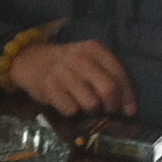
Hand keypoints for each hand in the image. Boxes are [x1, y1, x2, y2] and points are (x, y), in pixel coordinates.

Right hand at [8, 38, 136, 116]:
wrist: (32, 60)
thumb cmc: (68, 64)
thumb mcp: (89, 59)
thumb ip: (108, 75)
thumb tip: (128, 106)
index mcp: (94, 49)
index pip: (119, 74)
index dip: (128, 96)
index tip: (129, 110)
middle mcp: (80, 59)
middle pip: (108, 90)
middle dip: (112, 106)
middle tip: (108, 110)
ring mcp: (64, 73)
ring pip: (91, 104)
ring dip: (91, 110)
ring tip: (85, 104)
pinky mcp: (50, 88)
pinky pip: (72, 110)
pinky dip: (73, 112)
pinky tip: (68, 102)